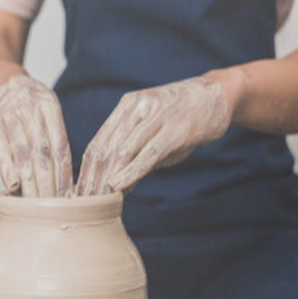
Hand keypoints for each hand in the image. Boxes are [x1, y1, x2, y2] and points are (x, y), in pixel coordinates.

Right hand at [0, 74, 73, 196]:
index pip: (60, 145)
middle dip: (49, 182)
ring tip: (35, 202)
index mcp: (49, 105)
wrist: (0, 83)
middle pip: (43, 151)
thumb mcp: (48, 112)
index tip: (67, 196)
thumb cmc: (29, 107)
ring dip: (30, 180)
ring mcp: (9, 116)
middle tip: (53, 206)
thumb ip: (56, 139)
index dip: (64, 173)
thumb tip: (68, 181)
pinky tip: (12, 186)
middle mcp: (30, 108)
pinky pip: (1, 150)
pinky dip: (7, 169)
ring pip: (23, 152)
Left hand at [77, 74, 241, 194]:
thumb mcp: (154, 129)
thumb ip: (135, 153)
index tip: (79, 193)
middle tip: (84, 203)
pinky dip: (131, 171)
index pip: (97, 142)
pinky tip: (120, 186)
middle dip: (93, 179)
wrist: (218, 95)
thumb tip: (118, 184)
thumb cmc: (183, 117)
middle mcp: (136, 108)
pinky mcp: (174, 130)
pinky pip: (147, 153)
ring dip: (109, 178)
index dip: (85, 170)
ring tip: (99, 200)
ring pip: (122, 151)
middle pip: (105, 149)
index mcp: (126, 107)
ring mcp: (155, 117)